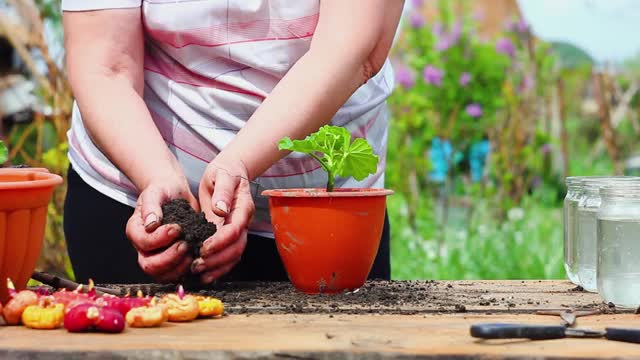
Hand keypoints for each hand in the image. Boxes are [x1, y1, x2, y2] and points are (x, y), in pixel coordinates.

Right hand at [126, 175, 198, 282]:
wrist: (174, 193)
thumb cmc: (163, 191)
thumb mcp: (156, 192)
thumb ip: (151, 206)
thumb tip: (151, 223)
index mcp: (136, 231)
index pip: (144, 243)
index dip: (160, 239)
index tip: (177, 228)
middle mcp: (143, 248)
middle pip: (150, 265)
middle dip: (170, 258)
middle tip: (186, 244)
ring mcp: (157, 257)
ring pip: (163, 275)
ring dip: (179, 267)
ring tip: (193, 252)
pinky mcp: (173, 262)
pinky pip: (177, 275)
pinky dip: (188, 271)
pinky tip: (199, 260)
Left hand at [194, 154, 254, 283]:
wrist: (230, 171)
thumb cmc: (225, 171)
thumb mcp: (222, 175)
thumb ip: (223, 191)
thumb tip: (221, 209)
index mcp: (243, 209)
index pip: (234, 230)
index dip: (220, 242)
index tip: (203, 248)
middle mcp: (242, 222)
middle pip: (236, 248)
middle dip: (218, 259)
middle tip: (197, 265)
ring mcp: (237, 230)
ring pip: (234, 255)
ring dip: (218, 267)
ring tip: (199, 273)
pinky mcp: (228, 235)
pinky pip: (228, 255)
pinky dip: (218, 267)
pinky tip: (204, 274)